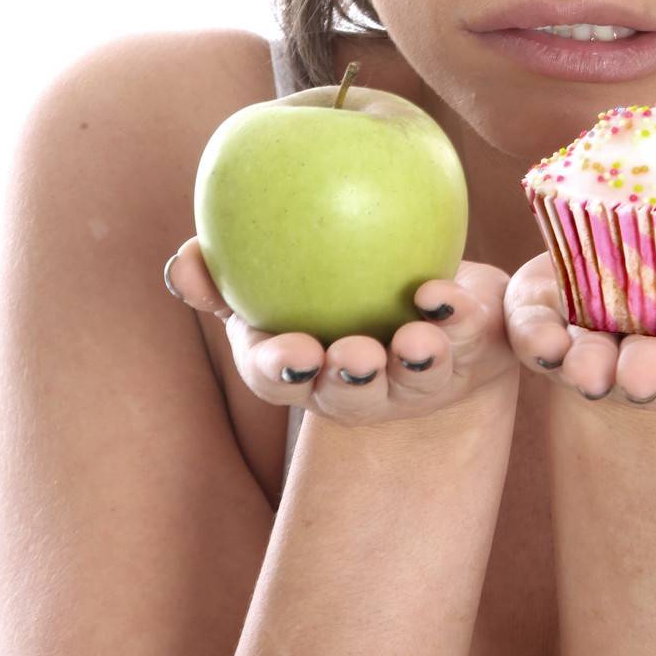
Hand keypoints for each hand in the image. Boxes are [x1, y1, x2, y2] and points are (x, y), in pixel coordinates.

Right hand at [163, 236, 518, 426]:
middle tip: (353, 355)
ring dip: (414, 361)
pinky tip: (446, 294)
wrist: (428, 286)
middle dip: (349, 381)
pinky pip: (468, 336)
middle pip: (350, 394)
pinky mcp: (473, 352)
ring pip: (416, 379)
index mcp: (305, 366)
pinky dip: (458, 317)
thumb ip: (224, 269)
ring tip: (414, 341)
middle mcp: (363, 385)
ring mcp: (420, 378)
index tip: (290, 351)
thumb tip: (182, 261)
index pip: (278, 377)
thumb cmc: (331, 275)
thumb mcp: (273, 269)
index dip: (279, 370)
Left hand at [503, 227, 655, 411]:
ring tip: (587, 367)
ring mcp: (600, 347)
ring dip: (588, 369)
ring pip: (591, 367)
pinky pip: (536, 336)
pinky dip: (535, 337)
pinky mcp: (550, 320)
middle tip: (640, 375)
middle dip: (648, 378)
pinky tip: (541, 337)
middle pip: (654, 378)